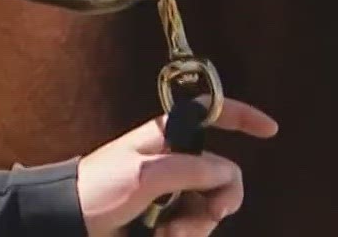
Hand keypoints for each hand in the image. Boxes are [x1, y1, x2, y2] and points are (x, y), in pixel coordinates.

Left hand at [76, 98, 278, 236]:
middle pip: (220, 174)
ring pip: (208, 207)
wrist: (66, 222)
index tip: (270, 130)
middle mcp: (171, 161)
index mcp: (165, 137)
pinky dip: (183, 235)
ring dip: (195, 225)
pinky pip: (192, 226)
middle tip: (211, 213)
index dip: (240, 117)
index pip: (209, 113)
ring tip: (167, 234)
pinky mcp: (162, 216)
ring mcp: (167, 190)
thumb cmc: (97, 190)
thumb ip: (191, 169)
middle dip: (219, 199)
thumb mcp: (146, 175)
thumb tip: (225, 172)